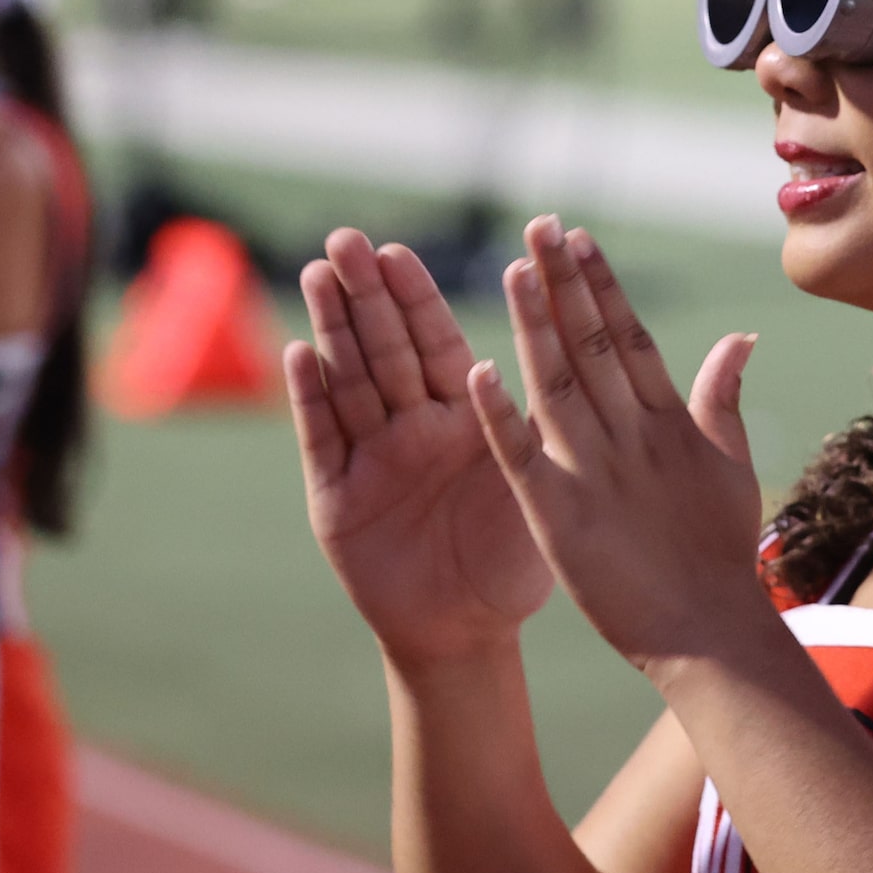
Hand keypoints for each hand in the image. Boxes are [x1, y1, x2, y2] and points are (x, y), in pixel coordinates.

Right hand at [287, 230, 551, 664]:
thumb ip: (539, 419)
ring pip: (349, 380)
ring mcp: (371, 455)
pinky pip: (323, 440)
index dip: (415, 296)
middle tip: (345, 240)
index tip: (397, 250)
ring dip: (332, 328)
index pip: (437, 342)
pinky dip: (311, 398)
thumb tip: (573, 345)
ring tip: (316, 275)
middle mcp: (412, 425)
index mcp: (463, 414)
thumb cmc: (512, 561)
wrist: (469, 632)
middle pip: (385, 348)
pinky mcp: (337, 496)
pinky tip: (298, 354)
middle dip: (365, 294)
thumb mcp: (537, 482)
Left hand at [469, 217, 770, 675]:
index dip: (601, 285)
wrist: (710, 636)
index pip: (627, 337)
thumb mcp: (729, 465)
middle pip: (590, 345)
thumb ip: (723, 399)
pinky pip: (523, 457)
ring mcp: (594, 472)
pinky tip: (477, 371)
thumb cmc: (718, 556)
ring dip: (534, 325)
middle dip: (563, 283)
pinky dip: (500, 416)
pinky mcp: (559, 516)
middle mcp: (630, 436)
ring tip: (512, 269)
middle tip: (537, 224)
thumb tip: (741, 335)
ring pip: (557, 384)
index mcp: (669, 421)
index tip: (577, 237)